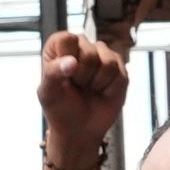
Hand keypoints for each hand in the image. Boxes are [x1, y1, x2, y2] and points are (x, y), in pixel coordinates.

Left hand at [33, 33, 129, 168]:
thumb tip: (72, 62)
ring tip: (90, 89)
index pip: (67, 39)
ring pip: (108, 62)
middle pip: (89, 51)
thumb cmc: (60, 109)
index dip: (67, 59)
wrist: (79, 130)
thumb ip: (53, 73)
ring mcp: (102, 55)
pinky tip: (103, 93)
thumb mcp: (48, 93)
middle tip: (78, 86)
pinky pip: (121, 74)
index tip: (65, 75)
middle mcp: (81, 45)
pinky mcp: (120, 68)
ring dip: (98, 83)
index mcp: (59, 46)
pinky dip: (111, 90)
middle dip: (83, 76)